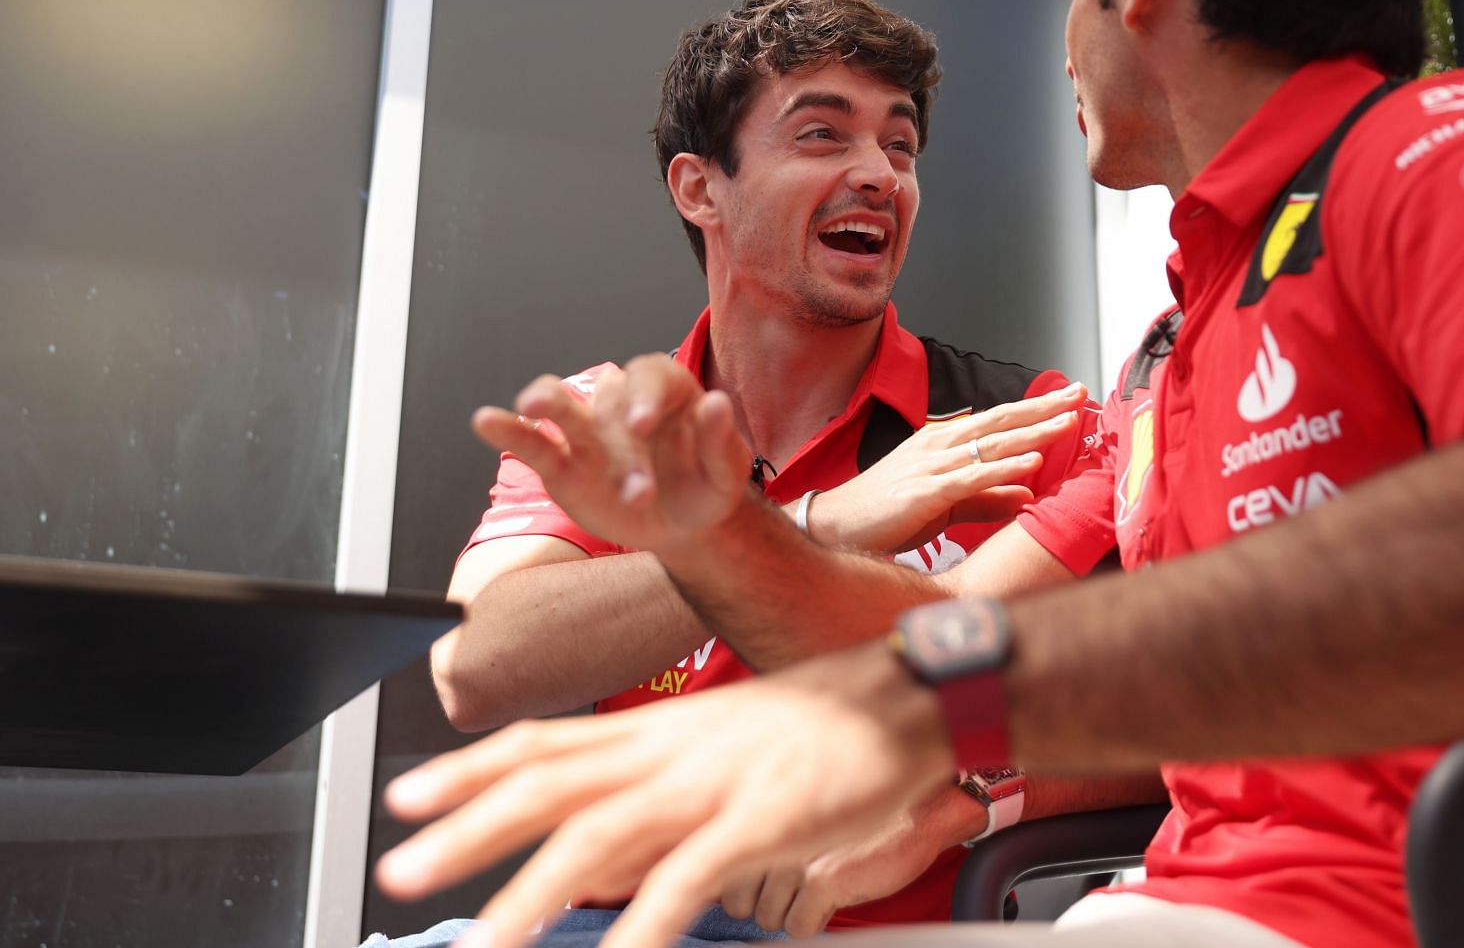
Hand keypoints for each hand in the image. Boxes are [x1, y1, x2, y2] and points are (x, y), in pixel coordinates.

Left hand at [375, 647, 951, 947]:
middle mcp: (670, 753)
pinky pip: (688, 878)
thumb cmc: (817, 730)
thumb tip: (594, 851)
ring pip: (600, 835)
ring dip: (531, 889)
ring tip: (484, 942)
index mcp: (658, 733)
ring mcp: (711, 784)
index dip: (468, 771)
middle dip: (466, 830)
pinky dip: (645, 924)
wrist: (905, 699)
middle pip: (548, 786)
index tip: (407, 797)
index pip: (542, 745)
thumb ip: (654, 796)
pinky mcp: (759, 820)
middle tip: (399, 870)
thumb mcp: (718, 751)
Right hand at [471, 355, 752, 551]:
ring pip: (561, 404)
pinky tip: (485, 421)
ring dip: (546, 400)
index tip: (642, 424)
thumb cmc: (705, 487)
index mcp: (666, 392)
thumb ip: (719, 439)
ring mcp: (587, 431)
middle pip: (610, 400)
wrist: (681, 524)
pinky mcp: (562, 462)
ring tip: (532, 406)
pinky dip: (508, 430)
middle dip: (619, 438)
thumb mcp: (725, 471)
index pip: (651, 377)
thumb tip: (716, 402)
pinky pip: (533, 442)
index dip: (644, 395)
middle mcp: (621, 403)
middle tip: (635, 479)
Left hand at [716, 784, 983, 936]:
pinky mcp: (821, 878)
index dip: (734, 878)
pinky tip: (834, 893)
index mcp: (753, 802)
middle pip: (735, 899)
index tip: (753, 874)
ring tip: (817, 882)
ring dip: (791, 908)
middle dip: (764, 895)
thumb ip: (756, 821)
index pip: (712, 861)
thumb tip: (723, 864)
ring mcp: (791, 853)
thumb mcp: (794, 797)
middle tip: (795, 877)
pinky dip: (816, 919)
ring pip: (766, 916)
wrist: (920, 799)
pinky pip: (799, 926)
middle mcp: (765, 824)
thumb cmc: (861, 793)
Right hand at [809, 382, 1087, 552]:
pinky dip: (1005, 468)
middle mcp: (940, 445)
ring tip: (1067, 421)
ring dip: (1033, 432)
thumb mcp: (946, 503)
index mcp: (943, 442)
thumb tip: (1027, 494)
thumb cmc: (887, 512)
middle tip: (1080, 394)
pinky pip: (973, 476)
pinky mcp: (927, 492)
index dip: (1036, 409)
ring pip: (992, 444)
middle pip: (1002, 421)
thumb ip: (987, 497)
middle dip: (1043, 408)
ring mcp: (932, 466)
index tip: (1070, 399)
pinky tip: (1032, 463)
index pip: (999, 420)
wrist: (837, 525)